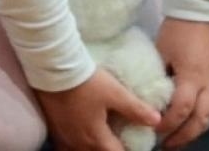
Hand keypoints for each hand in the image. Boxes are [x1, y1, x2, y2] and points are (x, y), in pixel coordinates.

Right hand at [35, 68, 161, 150]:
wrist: (51, 67)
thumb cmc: (86, 81)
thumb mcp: (115, 93)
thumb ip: (136, 109)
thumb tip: (157, 121)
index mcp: (96, 138)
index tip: (132, 144)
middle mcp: (79, 142)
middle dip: (108, 150)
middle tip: (116, 142)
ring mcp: (63, 136)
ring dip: (90, 148)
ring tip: (97, 140)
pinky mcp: (52, 127)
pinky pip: (64, 146)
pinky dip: (73, 146)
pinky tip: (76, 136)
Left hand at [154, 19, 208, 148]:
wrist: (199, 12)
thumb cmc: (177, 30)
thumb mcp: (161, 51)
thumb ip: (157, 73)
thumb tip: (148, 93)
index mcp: (192, 77)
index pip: (181, 109)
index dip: (168, 123)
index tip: (154, 131)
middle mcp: (206, 84)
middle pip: (200, 119)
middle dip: (185, 135)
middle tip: (167, 145)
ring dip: (195, 130)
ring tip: (179, 139)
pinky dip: (202, 118)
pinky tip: (191, 123)